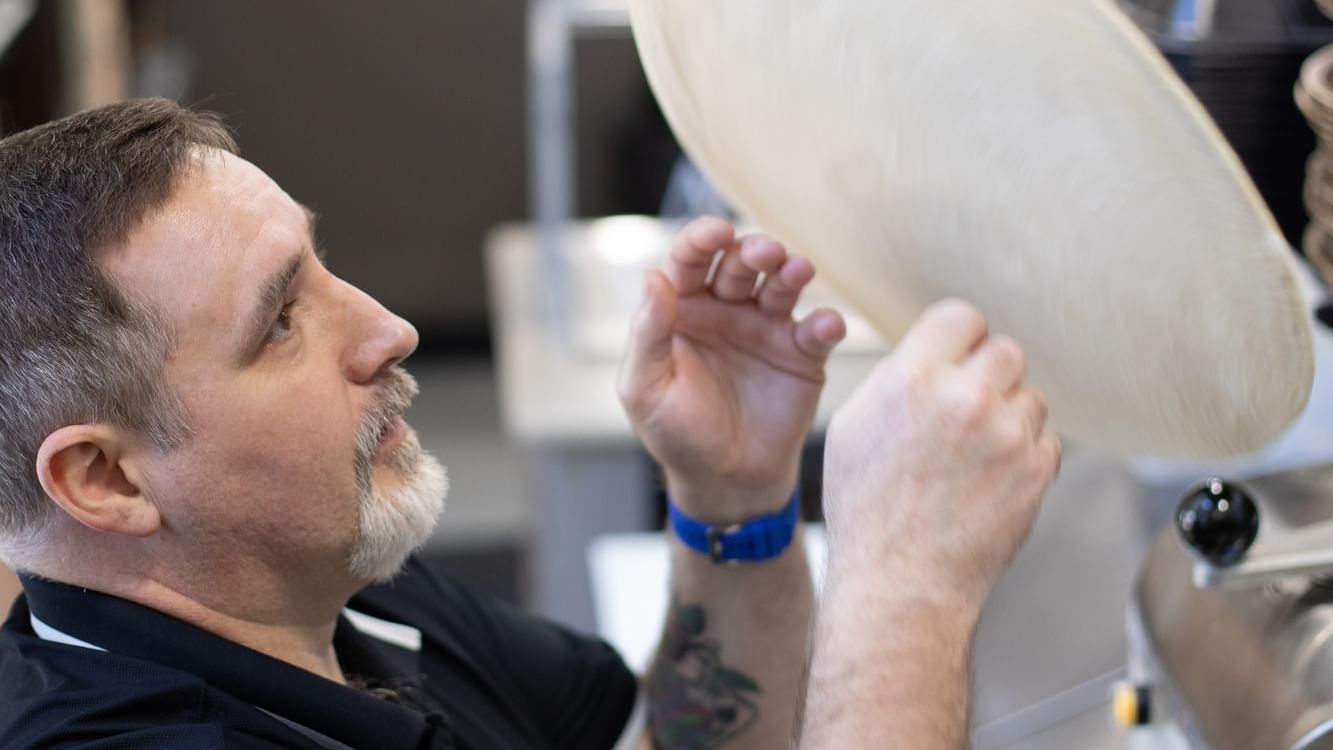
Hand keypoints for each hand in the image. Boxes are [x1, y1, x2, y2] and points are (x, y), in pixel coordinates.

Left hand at [618, 217, 845, 522]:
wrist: (726, 482)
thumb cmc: (677, 435)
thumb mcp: (646, 389)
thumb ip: (647, 335)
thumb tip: (651, 278)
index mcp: (683, 310)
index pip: (690, 261)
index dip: (702, 239)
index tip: (717, 232)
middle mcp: (726, 310)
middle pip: (740, 264)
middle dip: (754, 251)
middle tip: (765, 253)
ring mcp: (766, 328)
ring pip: (781, 285)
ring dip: (791, 272)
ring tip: (798, 271)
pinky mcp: (801, 355)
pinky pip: (816, 330)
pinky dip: (826, 323)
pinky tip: (826, 325)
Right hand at [822, 300, 1060, 606]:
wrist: (900, 582)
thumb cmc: (867, 510)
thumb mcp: (853, 427)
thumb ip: (897, 378)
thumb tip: (929, 354)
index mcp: (913, 377)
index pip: (961, 317)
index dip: (957, 339)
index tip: (954, 357)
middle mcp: (965, 398)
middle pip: (1004, 350)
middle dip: (986, 375)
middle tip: (965, 409)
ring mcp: (1007, 434)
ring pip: (1028, 395)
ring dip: (1008, 414)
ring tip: (973, 453)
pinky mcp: (1037, 469)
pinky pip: (1044, 438)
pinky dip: (1023, 453)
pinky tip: (988, 479)